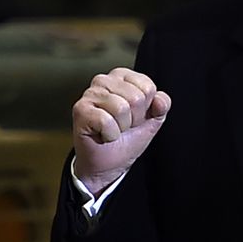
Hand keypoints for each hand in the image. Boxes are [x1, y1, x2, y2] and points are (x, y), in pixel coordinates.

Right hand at [72, 68, 170, 194]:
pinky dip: (110, 135)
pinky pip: (106, 121)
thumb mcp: (152, 121)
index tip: (134, 118)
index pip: (148, 87)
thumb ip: (161, 106)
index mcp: (122, 77)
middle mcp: (104, 81)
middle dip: (134, 120)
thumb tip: (160, 99)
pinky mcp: (80, 109)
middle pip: (136, 97)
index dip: (146, 109)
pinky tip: (103, 135)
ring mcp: (90, 94)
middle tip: (123, 126)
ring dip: (122, 128)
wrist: (108, 164)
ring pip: (121, 108)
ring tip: (113, 130)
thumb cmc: (126, 139)